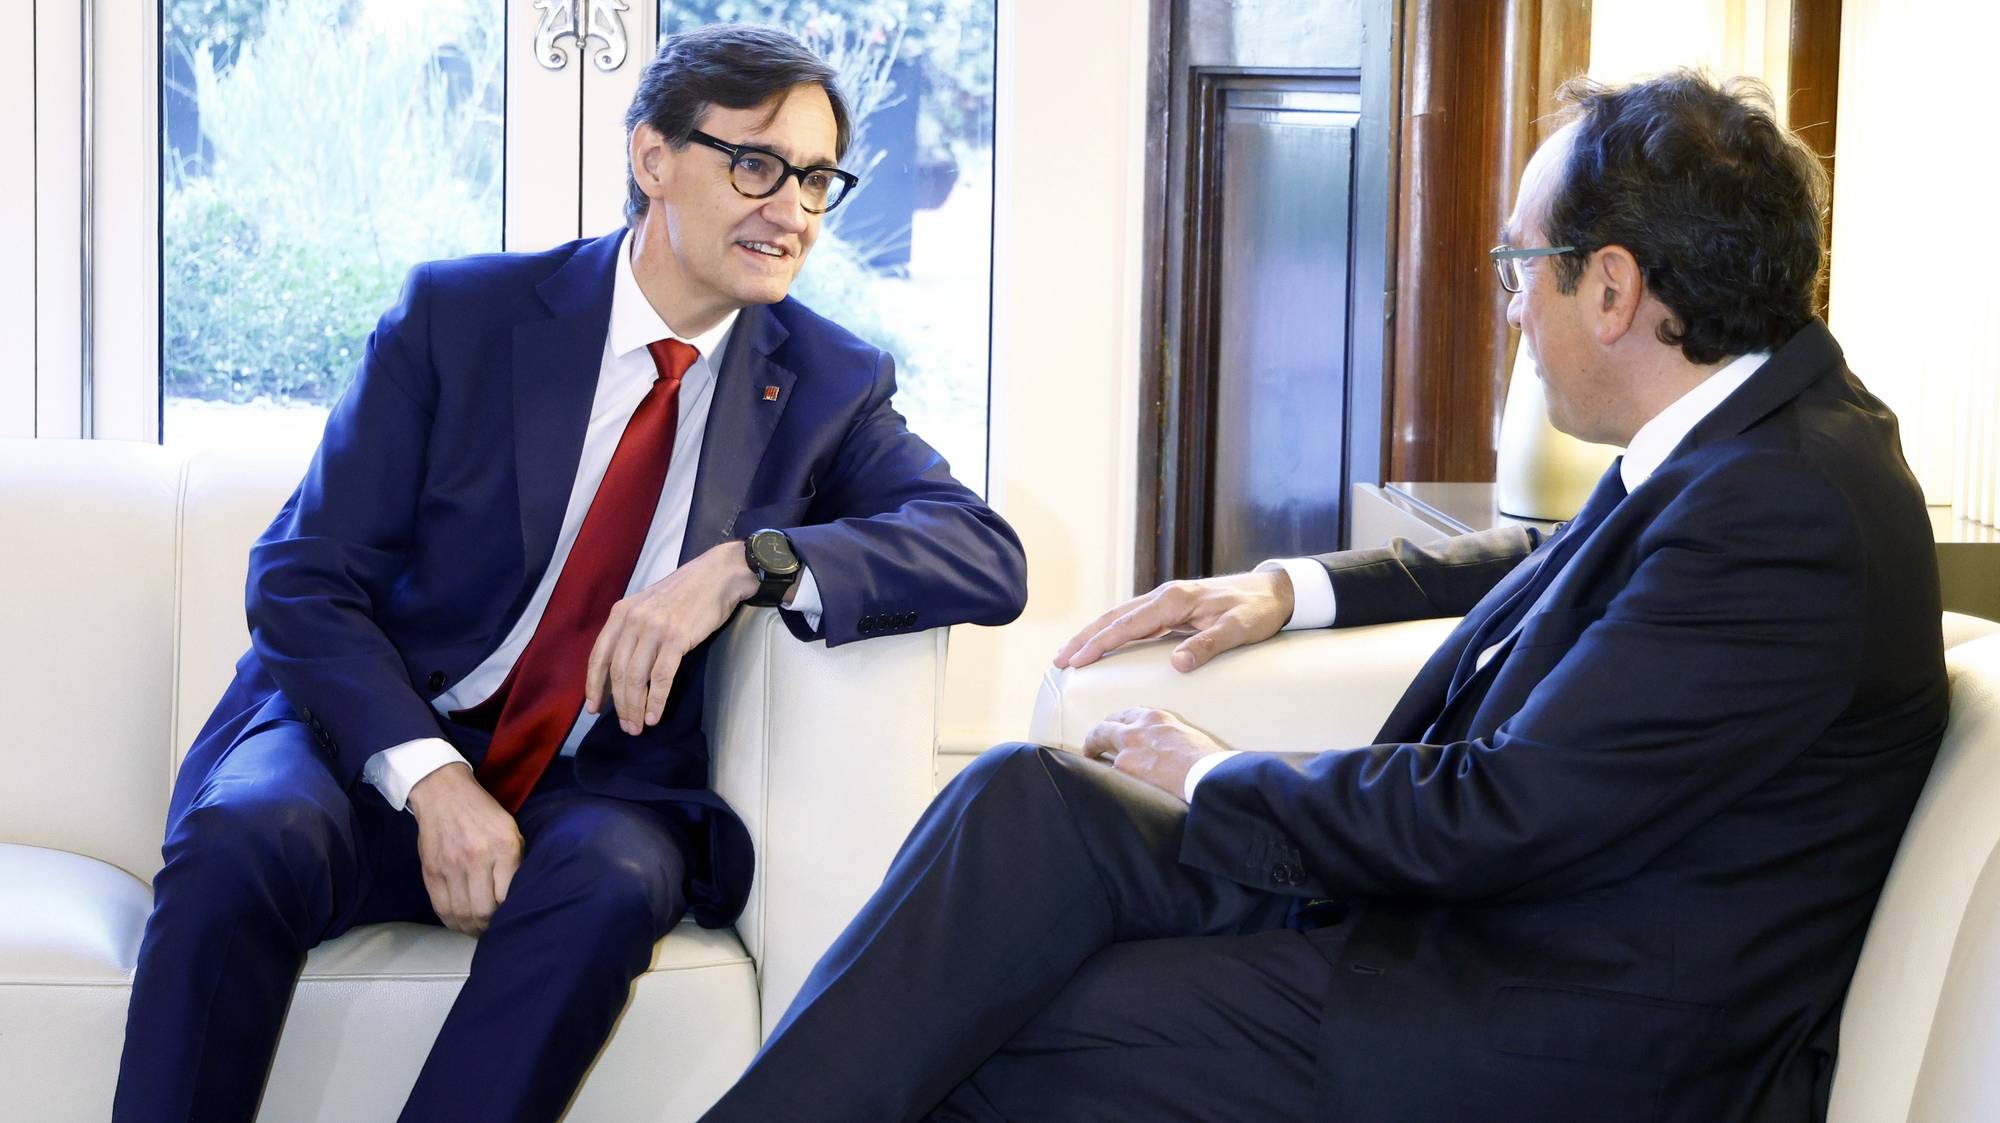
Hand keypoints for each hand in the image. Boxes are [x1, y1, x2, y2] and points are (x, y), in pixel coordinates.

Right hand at [406, 763, 523, 936]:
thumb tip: (516, 897)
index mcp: (503, 847)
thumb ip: (515, 862)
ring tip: (477, 929)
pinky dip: (451, 921)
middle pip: (483, 911)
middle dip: (489, 927)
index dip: (509, 913)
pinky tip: (460, 921)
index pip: (508, 897)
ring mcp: (451, 866)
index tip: (510, 916)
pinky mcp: (431, 870)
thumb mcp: (510, 830)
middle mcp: (477, 858)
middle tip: (493, 928)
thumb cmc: (483, 813)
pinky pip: (441, 907)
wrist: (443, 793)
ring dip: (470, 928)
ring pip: (461, 914)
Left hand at [585, 540, 759, 734]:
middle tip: (626, 725)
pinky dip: (657, 700)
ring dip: (635, 707)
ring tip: (638, 725)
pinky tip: (655, 715)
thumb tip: (624, 666)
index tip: (594, 708)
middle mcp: (633, 621)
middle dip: (619, 704)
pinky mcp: (677, 638)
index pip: (599, 655)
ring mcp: (655, 629)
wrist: (717, 576)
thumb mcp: (648, 605)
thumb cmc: (685, 593)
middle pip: (618, 672)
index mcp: (621, 613)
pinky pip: (662, 677)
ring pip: (637, 678)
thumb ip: (633, 629)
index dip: (594, 685)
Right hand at [1054, 569, 1294, 672]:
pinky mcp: (1171, 607)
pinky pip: (1133, 619)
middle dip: (1084, 638)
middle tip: (1059, 660)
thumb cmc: (1257, 611)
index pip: (1128, 625)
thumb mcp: (1239, 630)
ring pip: (1120, 616)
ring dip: (1093, 634)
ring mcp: (1166, 600)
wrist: (1274, 590)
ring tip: (1071, 653)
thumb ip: (1208, 645)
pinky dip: (1112, 630)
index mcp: (1175, 601)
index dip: (1099, 644)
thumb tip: (1177, 664)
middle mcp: (1165, 596)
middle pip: (1114, 618)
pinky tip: (1103, 642)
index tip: (1077, 661)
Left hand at [1082, 707, 1225, 799]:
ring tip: (1098, 773)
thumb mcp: (1187, 735)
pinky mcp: (1124, 773)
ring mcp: (1127, 752)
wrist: (1206, 775)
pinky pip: (1108, 776)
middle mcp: (1136, 730)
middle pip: (1104, 729)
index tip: (1111, 729)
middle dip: (1094, 739)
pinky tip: (1109, 789)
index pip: (1126, 715)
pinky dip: (1109, 782)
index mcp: (1154, 718)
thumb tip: (1164, 749)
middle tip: (1091, 749)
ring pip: (1102, 753)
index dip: (1115, 724)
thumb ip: (1167, 736)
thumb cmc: (1206, 759)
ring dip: (1099, 762)